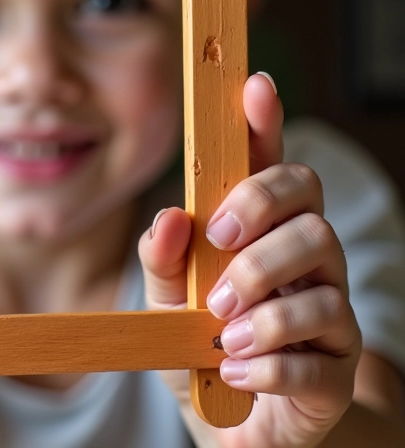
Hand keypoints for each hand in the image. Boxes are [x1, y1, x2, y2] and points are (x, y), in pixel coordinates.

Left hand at [139, 74, 360, 446]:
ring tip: (219, 330)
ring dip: (261, 296)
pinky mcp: (338, 367)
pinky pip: (318, 348)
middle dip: (260, 210)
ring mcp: (328, 308)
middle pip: (308, 200)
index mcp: (259, 233)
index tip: (255, 85)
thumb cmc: (201, 348)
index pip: (271, 165)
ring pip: (320, 268)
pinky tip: (237, 372)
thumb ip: (163, 261)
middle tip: (219, 243)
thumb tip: (170, 216)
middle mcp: (303, 259)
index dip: (265, 123)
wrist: (233, 428)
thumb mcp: (166, 304)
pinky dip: (269, 358)